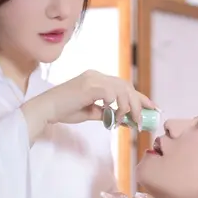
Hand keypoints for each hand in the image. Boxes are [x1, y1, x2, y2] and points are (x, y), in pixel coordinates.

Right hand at [22, 70, 154, 128]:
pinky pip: (111, 94)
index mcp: (97, 79)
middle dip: (139, 104)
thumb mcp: (90, 112)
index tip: (152, 108)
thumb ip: (105, 113)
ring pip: (122, 89)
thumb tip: (122, 119)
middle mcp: (97, 75)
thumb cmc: (64, 111)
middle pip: (126, 86)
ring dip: (128, 108)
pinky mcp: (89, 85)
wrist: (45, 109)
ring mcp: (93, 78)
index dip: (140, 97)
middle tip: (143, 121)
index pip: (124, 85)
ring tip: (127, 122)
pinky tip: (113, 117)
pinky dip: (116, 106)